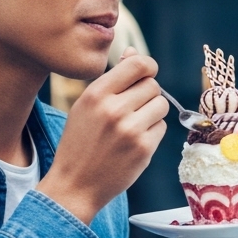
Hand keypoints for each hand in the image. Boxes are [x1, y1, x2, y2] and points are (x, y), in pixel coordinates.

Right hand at [38, 47, 165, 223]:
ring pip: (162, 105)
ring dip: (153, 113)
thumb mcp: (87, 106)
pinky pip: (162, 127)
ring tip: (132, 125)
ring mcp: (131, 129)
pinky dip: (152, 132)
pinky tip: (133, 142)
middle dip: (148, 95)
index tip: (145, 75)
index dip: (148, 67)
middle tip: (133, 109)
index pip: (139, 64)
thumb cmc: (81, 142)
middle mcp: (114, 109)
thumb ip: (113, 80)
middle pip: (153, 85)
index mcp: (96, 94)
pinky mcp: (144, 148)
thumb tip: (134, 53)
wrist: (74, 184)